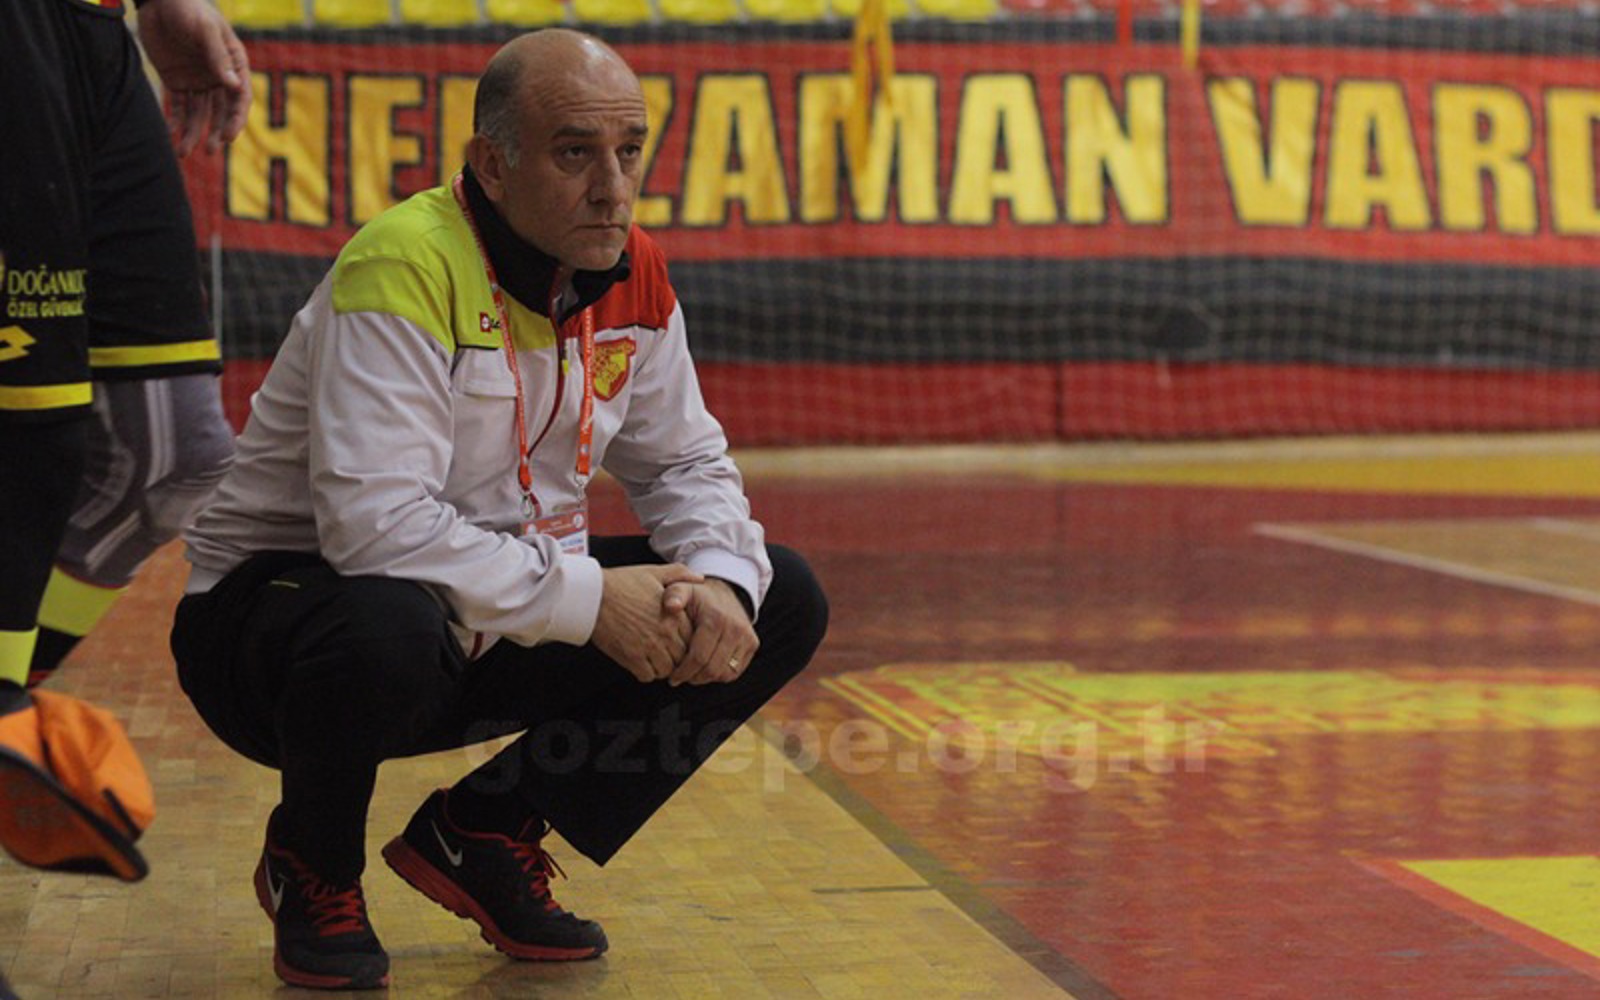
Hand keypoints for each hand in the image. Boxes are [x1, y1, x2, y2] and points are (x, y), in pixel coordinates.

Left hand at [136, 0, 251, 155]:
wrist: (159, 0)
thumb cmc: (187, 8)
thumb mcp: (204, 28)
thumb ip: (218, 57)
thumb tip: (233, 87)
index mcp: (234, 64)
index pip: (240, 98)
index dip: (235, 119)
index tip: (227, 136)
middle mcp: (219, 76)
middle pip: (222, 111)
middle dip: (216, 132)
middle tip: (210, 151)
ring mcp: (199, 80)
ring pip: (200, 113)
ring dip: (194, 133)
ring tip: (185, 152)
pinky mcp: (177, 81)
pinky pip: (179, 105)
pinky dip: (176, 121)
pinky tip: (172, 134)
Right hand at [590, 564, 700, 682]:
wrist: (592, 595)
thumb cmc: (620, 583)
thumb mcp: (654, 572)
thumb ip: (680, 574)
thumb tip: (700, 578)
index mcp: (674, 614)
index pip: (694, 638)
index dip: (687, 641)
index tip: (678, 640)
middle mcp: (665, 632)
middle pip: (683, 657)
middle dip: (677, 657)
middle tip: (667, 654)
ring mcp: (650, 647)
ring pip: (667, 670)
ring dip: (662, 667)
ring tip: (654, 660)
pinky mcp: (632, 658)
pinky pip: (648, 676)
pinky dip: (646, 673)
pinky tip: (641, 664)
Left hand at [663, 578, 758, 686]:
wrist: (724, 592)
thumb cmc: (698, 596)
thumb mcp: (683, 589)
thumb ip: (673, 595)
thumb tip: (671, 606)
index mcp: (716, 619)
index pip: (699, 657)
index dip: (683, 672)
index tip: (672, 678)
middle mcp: (735, 628)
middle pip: (712, 669)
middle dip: (693, 678)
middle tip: (679, 678)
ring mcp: (747, 637)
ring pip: (725, 673)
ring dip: (706, 678)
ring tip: (691, 674)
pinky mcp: (752, 645)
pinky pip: (735, 672)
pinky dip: (719, 675)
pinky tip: (705, 669)